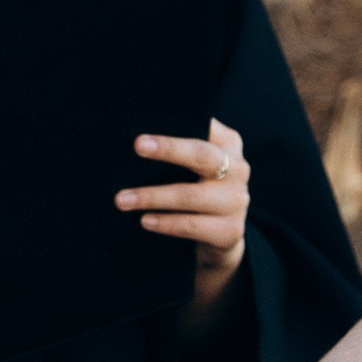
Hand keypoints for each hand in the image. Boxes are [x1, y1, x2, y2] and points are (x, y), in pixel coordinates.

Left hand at [118, 115, 248, 295]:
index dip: (177, 128)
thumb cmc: (198, 186)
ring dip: (152, 197)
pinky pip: (192, 226)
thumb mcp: (196, 162)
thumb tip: (140, 136)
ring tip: (122, 199)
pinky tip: (145, 220)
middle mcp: (239, 169)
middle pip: (202, 156)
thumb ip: (180, 145)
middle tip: (137, 146)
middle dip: (169, 149)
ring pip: (190, 196)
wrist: (222, 233)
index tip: (146, 130)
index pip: (204, 128)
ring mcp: (237, 201)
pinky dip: (166, 223)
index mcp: (229, 144)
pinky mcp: (230, 230)